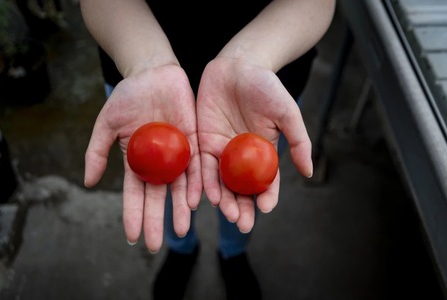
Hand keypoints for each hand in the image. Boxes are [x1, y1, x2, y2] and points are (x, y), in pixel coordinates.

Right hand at [84, 64, 201, 252]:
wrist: (153, 73)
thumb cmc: (128, 96)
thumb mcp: (106, 124)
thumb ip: (97, 152)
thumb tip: (87, 182)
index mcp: (137, 162)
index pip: (133, 195)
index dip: (132, 215)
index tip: (131, 237)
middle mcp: (158, 163)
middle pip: (157, 197)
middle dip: (155, 221)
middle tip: (154, 245)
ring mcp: (177, 154)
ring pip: (180, 187)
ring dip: (180, 210)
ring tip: (181, 231)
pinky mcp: (195, 141)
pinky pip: (198, 166)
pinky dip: (197, 184)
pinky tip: (196, 201)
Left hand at [197, 57, 311, 232]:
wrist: (238, 65)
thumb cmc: (266, 86)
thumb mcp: (287, 112)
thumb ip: (298, 141)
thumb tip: (309, 172)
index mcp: (264, 153)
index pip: (266, 182)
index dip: (267, 196)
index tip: (266, 208)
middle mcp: (242, 157)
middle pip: (242, 189)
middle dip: (242, 208)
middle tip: (241, 223)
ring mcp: (221, 151)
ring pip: (221, 182)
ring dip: (223, 200)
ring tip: (225, 213)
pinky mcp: (202, 142)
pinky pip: (201, 166)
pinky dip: (203, 182)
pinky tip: (203, 196)